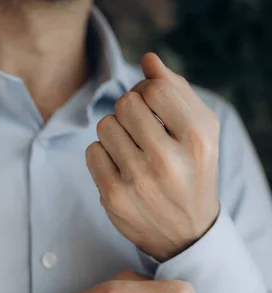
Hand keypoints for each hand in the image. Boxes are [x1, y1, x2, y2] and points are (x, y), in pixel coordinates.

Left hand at [86, 53, 219, 261]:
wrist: (186, 233)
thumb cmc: (193, 172)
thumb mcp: (201, 132)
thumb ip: (178, 91)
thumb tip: (147, 59)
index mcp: (197, 139)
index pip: (155, 88)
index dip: (147, 91)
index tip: (151, 107)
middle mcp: (168, 160)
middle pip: (125, 104)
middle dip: (130, 111)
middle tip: (141, 131)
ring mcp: (138, 181)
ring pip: (105, 125)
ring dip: (115, 133)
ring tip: (132, 151)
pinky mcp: (114, 197)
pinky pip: (92, 151)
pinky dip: (103, 156)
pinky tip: (120, 169)